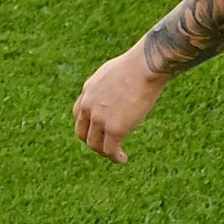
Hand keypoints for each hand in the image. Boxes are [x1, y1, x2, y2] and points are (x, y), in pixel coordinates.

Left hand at [73, 48, 166, 162]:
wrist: (144, 66)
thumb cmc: (139, 64)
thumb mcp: (116, 71)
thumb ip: (112, 83)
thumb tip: (123, 87)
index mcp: (88, 91)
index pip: (79, 114)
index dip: (88, 125)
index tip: (100, 130)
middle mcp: (89, 106)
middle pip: (82, 132)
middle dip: (93, 141)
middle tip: (106, 146)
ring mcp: (100, 118)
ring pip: (94, 144)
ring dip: (104, 152)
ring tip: (116, 154)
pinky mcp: (114, 128)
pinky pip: (110, 149)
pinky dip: (115, 157)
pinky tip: (123, 159)